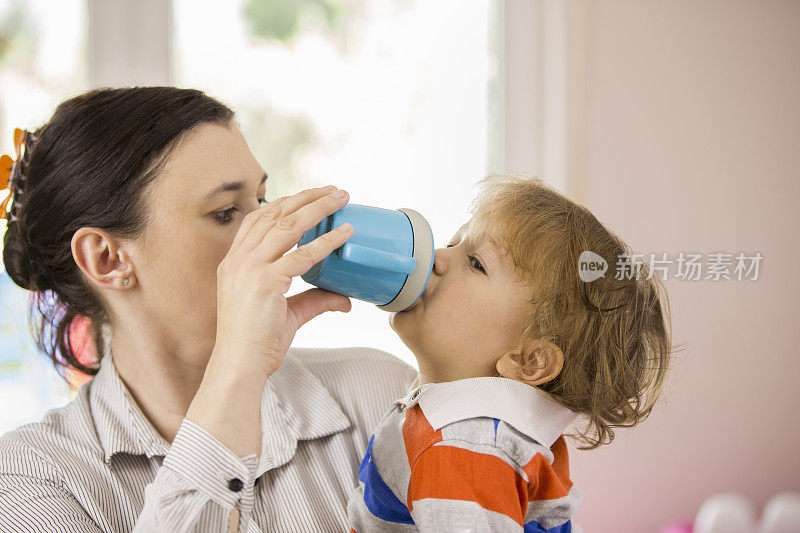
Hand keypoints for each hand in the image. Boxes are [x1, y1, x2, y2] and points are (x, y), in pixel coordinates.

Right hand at [212, 185, 352, 380]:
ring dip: (318, 208)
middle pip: (274, 214)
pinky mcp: (266, 282)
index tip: (309, 196)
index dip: (284, 202)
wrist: (239, 366)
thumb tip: (344, 298)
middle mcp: (239, 260)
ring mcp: (250, 269)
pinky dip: (327, 241)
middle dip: (306, 197)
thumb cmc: (255, 343)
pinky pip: (303, 255)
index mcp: (234, 263)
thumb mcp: (287, 314)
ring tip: (341, 198)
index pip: (258, 219)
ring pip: (288, 225)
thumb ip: (314, 300)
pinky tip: (344, 233)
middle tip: (333, 190)